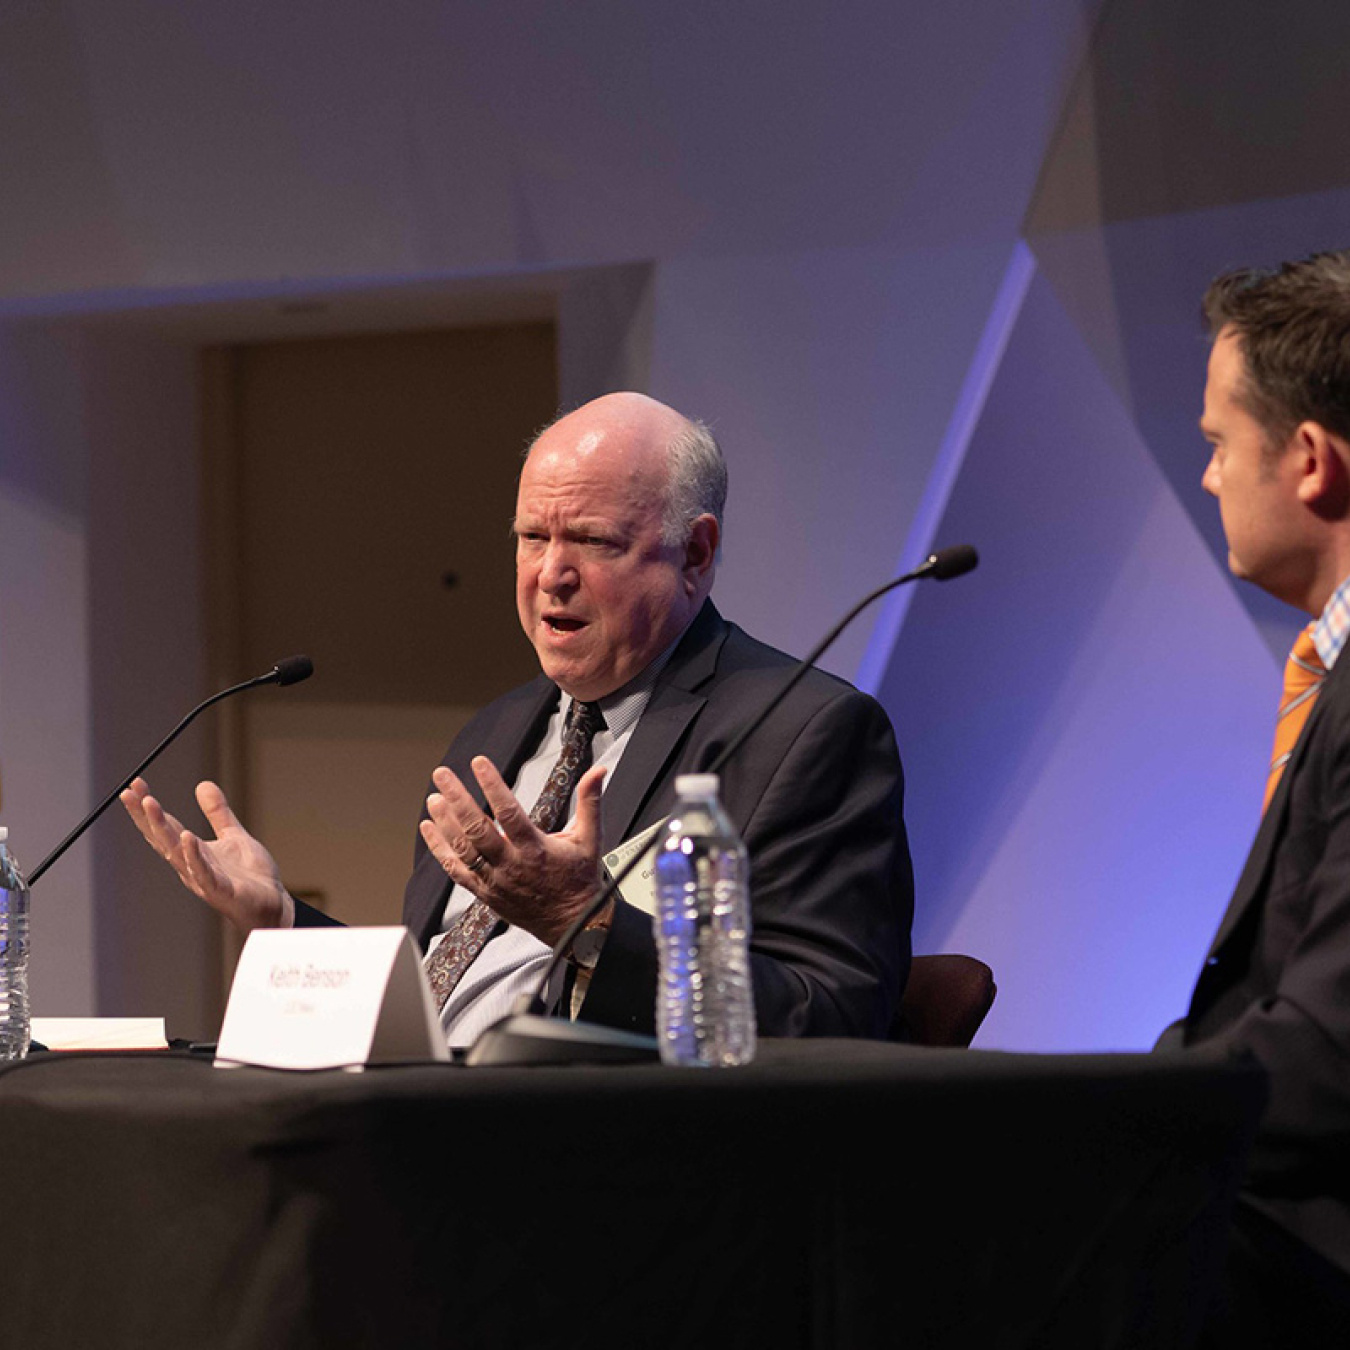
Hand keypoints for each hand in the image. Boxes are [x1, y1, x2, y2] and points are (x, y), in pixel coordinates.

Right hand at [120, 778, 293, 932]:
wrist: (273, 904)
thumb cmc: (250, 877)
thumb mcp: (233, 836)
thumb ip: (218, 813)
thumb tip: (202, 784)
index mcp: (192, 852)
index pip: (165, 826)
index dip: (148, 807)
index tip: (134, 783)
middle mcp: (191, 866)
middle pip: (162, 837)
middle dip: (144, 815)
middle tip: (130, 791)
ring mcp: (203, 879)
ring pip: (176, 852)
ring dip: (162, 828)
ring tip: (151, 804)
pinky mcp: (221, 890)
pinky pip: (204, 873)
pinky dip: (194, 856)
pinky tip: (187, 837)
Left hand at [419, 756, 606, 946]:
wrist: (573, 925)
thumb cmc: (579, 881)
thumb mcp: (591, 838)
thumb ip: (590, 801)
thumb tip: (598, 772)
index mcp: (536, 848)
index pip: (509, 812)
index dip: (492, 785)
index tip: (479, 763)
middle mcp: (512, 864)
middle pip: (477, 829)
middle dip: (457, 799)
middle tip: (443, 775)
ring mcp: (495, 880)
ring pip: (462, 849)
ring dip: (445, 823)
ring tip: (434, 798)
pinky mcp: (485, 892)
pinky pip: (456, 871)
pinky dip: (440, 850)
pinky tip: (430, 829)